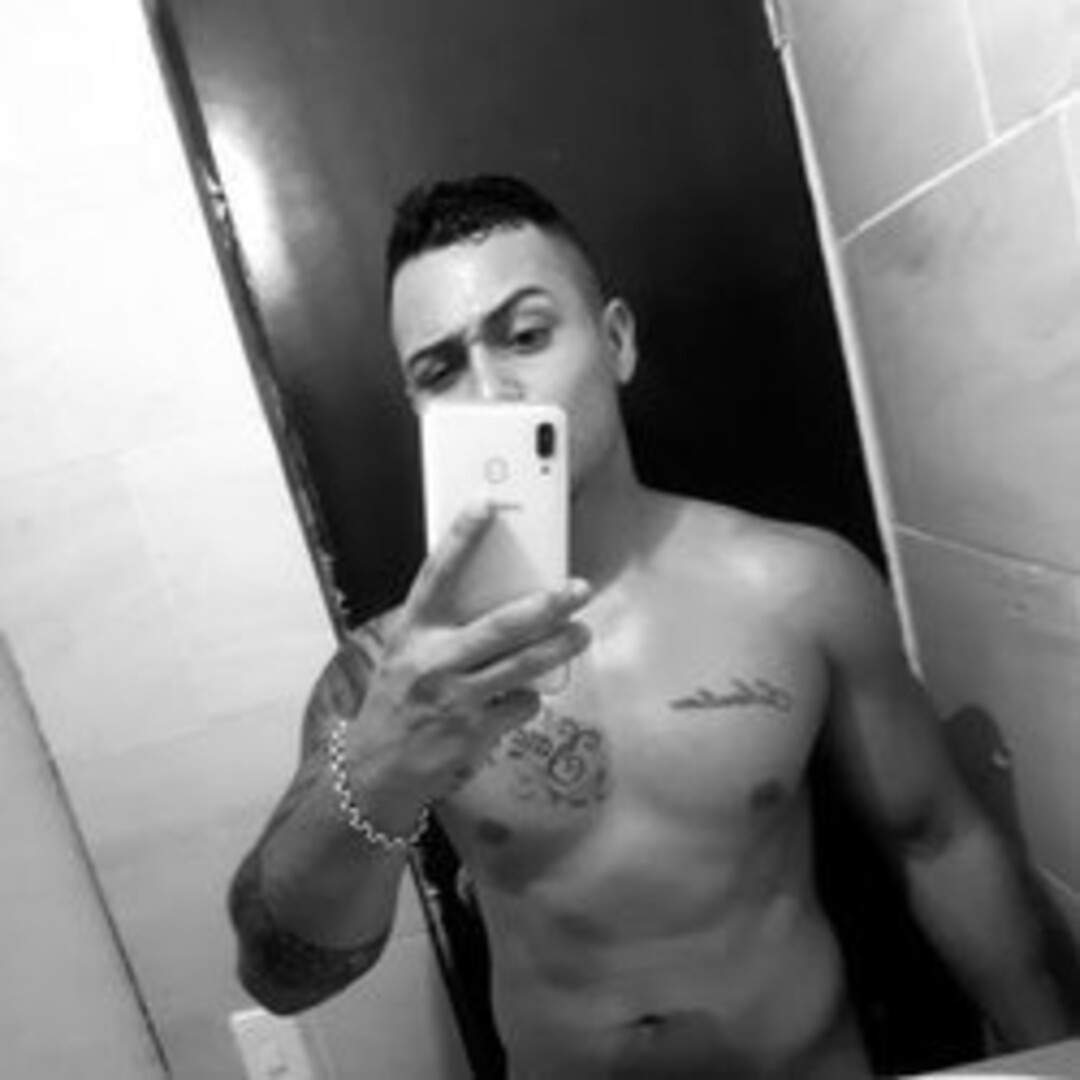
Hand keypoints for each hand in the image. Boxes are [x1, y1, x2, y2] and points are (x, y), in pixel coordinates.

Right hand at [347, 502, 591, 807]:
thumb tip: (501, 601)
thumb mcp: (405, 656)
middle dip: (548, 605)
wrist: (377, 770)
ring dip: (560, 647)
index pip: (437, 576)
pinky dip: (527, 699)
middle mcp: (433, 661)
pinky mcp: (476, 730)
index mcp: (413, 634)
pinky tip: (515, 700)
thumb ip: (443, 630)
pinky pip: (521, 703)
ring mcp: (456, 697)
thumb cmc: (396, 704)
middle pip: (502, 625)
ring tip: (581, 634)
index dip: (461, 539)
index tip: (485, 505)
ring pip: (524, 665)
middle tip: (578, 590)